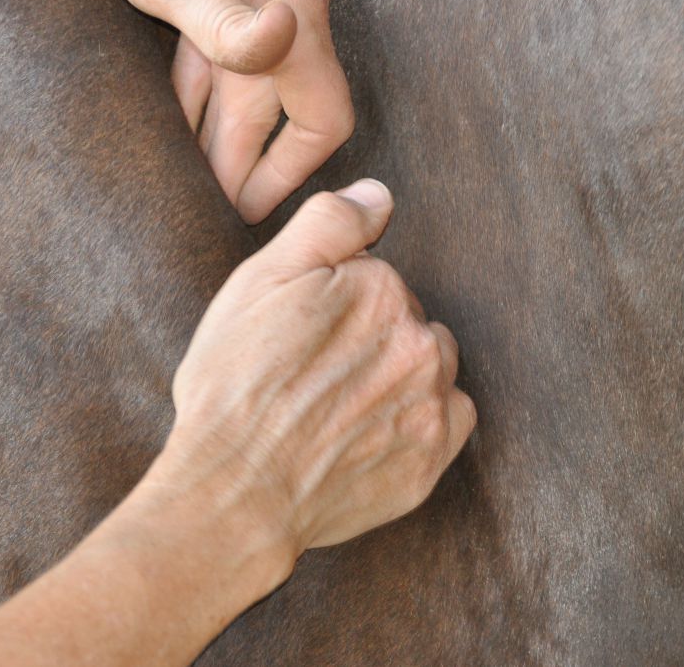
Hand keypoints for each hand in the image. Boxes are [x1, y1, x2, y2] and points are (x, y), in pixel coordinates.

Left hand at [53, 0, 353, 222]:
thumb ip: (227, 27)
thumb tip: (283, 39)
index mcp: (296, 7)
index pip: (323, 119)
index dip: (289, 173)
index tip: (247, 208)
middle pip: (285, 105)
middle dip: (245, 157)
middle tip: (205, 201)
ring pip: (261, 79)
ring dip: (224, 125)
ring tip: (187, 166)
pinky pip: (242, 48)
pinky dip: (213, 84)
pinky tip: (181, 104)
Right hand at [144, 179, 475, 556]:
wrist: (234, 490)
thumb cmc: (235, 385)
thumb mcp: (260, 280)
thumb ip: (329, 224)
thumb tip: (380, 194)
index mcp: (379, 288)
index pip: (374, 276)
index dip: (333, 303)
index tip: (301, 332)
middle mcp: (418, 341)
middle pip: (407, 321)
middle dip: (370, 337)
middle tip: (314, 372)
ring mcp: (430, 404)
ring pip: (430, 368)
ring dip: (400, 375)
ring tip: (341, 404)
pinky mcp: (430, 461)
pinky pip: (448, 421)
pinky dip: (419, 421)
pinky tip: (369, 432)